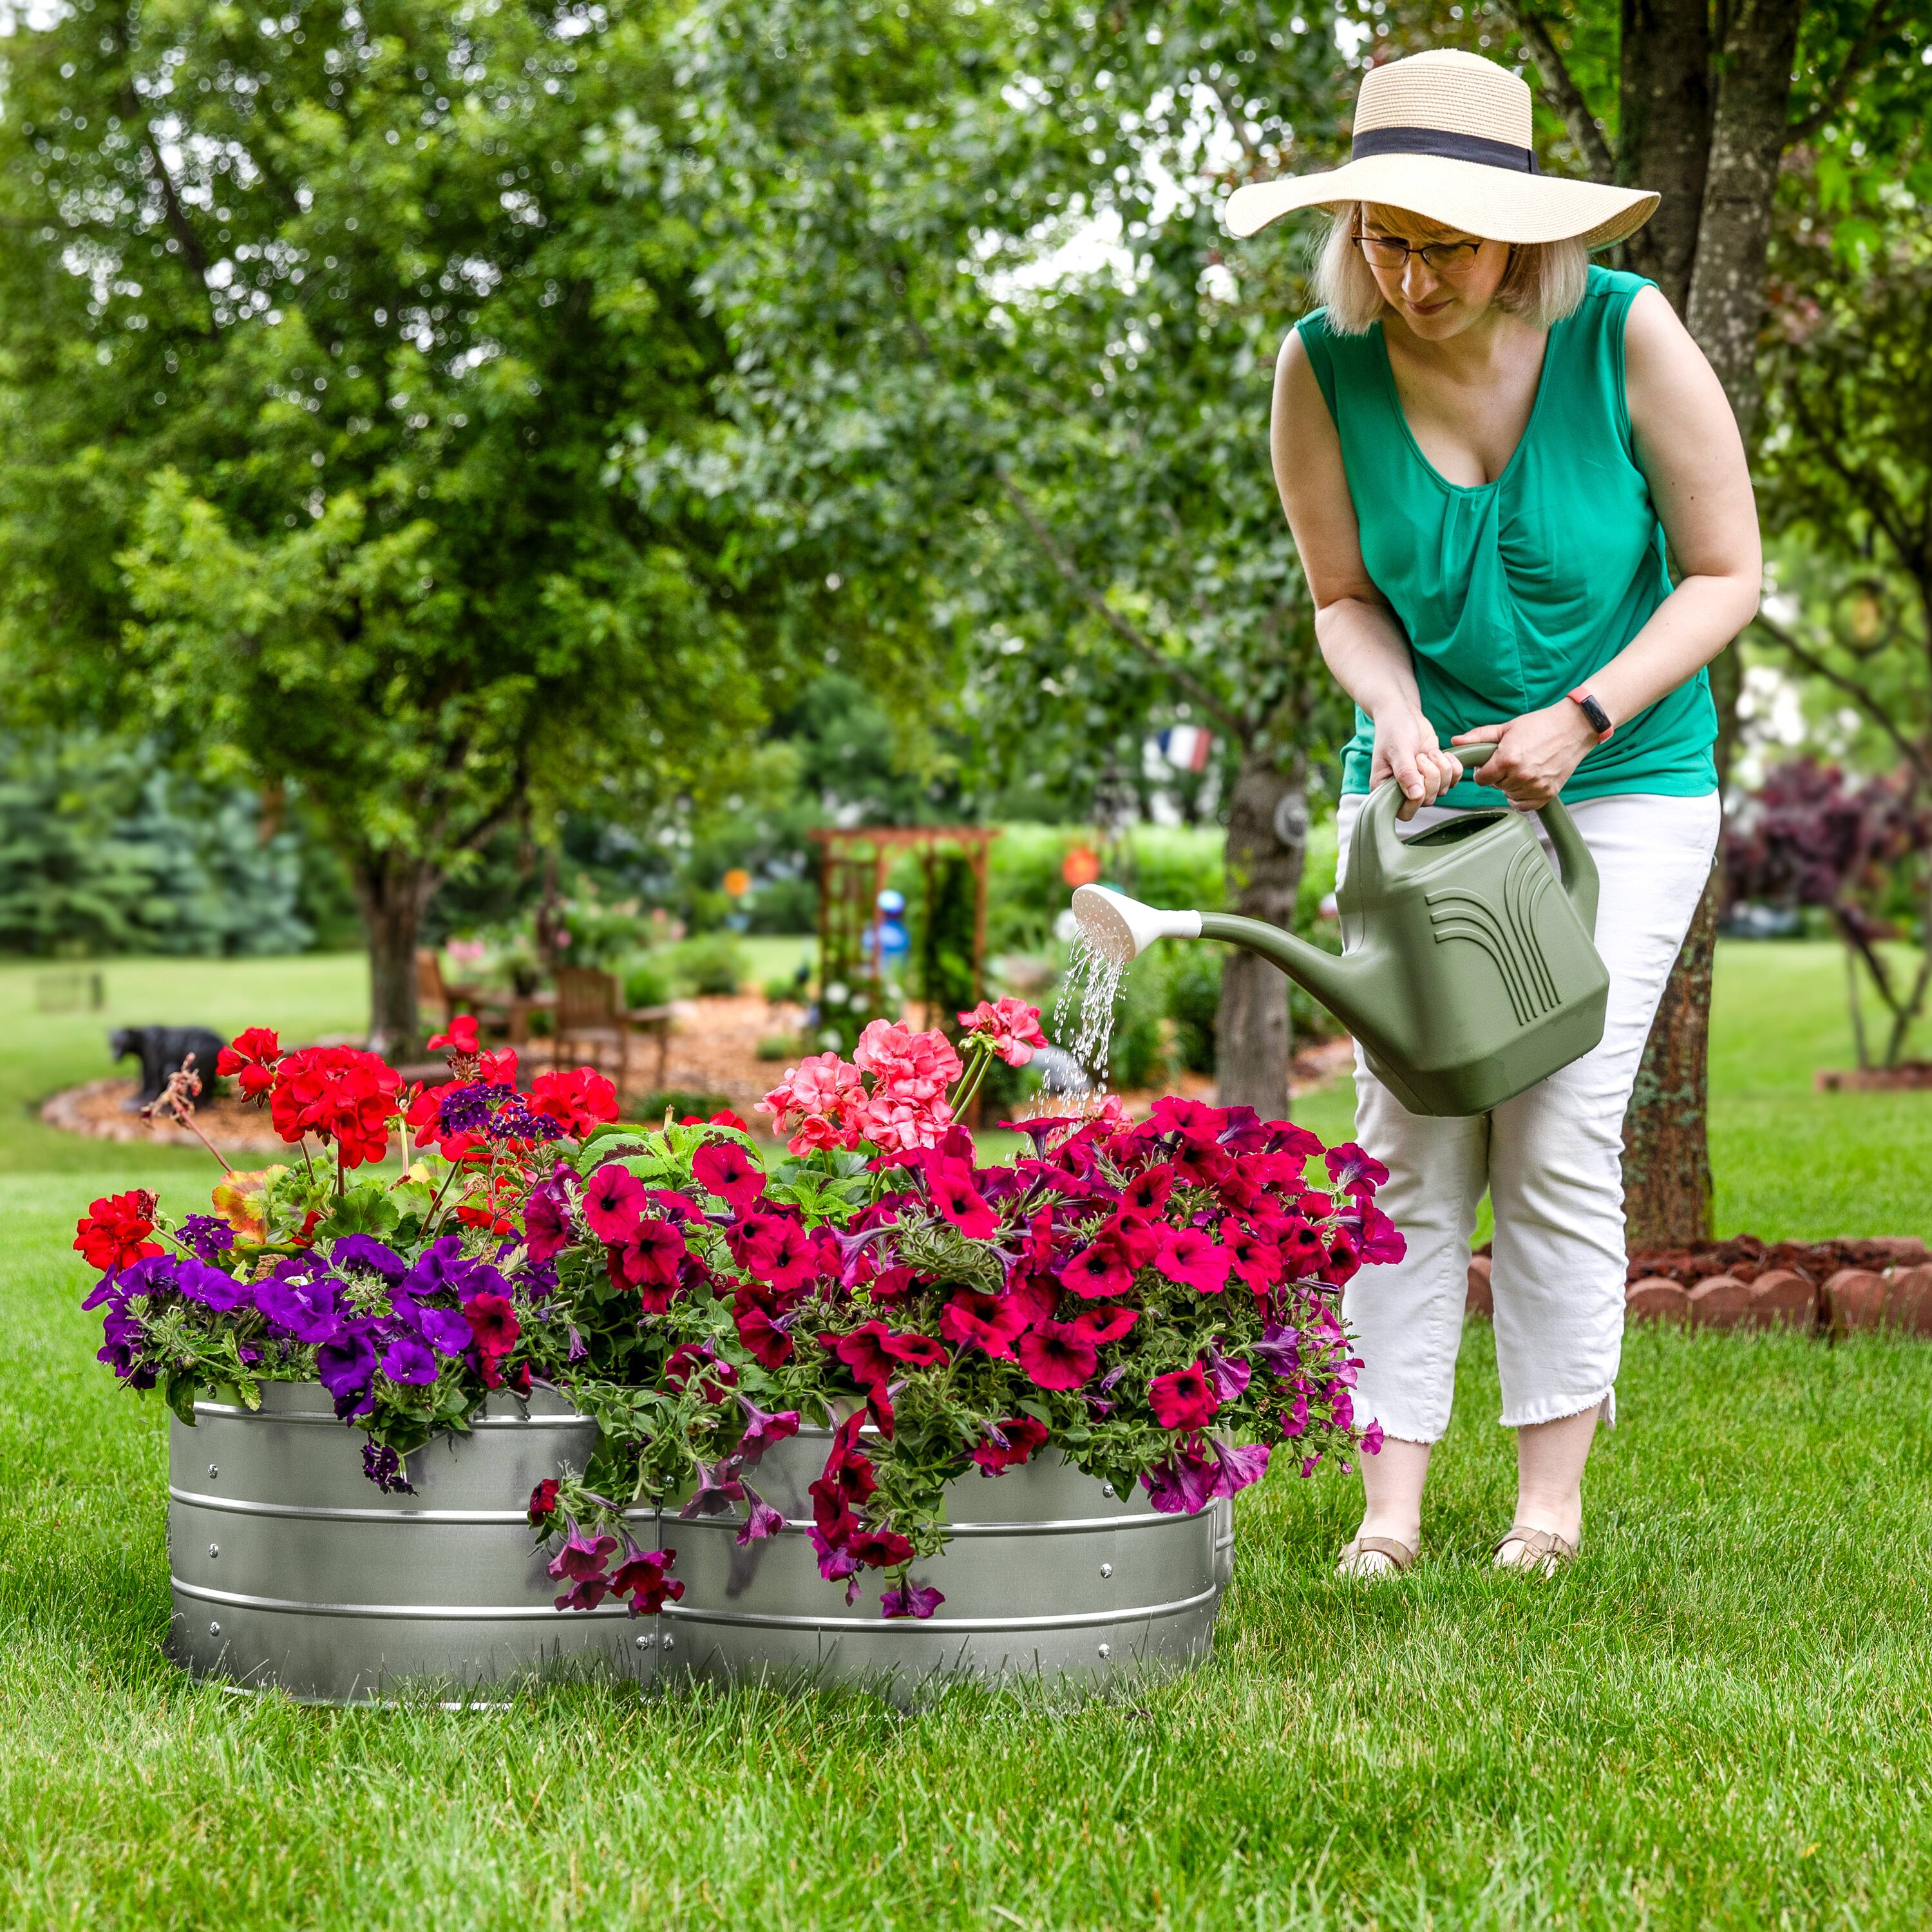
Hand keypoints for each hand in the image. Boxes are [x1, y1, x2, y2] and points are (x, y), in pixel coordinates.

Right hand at [1370, 710, 1464, 821]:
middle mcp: (1403, 790)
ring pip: (1442, 791)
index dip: (1416, 798)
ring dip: (1441, 768)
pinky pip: (1454, 781)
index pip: (1404, 812)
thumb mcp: (1398, 750)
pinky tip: (1441, 754)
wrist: (1403, 714)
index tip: (1416, 774)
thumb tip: (1415, 796)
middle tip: (1420, 757)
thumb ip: (1405, 773)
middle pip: (1427, 801)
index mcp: (1385, 789)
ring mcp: (1421, 783)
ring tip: (1427, 753)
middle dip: (1430, 776)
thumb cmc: (1393, 730)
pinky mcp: (1436, 774)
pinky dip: (1453, 766)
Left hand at [1451, 702, 1599, 809]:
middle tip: (1510, 762)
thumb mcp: (1507, 727)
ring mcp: (1536, 786)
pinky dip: (1523, 798)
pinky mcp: (1548, 793)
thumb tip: (1456, 742)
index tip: (1491, 764)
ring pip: (1509, 796)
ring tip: (1522, 768)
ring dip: (1511, 786)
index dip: (1484, 771)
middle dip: (1499, 776)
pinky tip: (1526, 783)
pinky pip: (1525, 806)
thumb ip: (1479, 737)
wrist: (1573, 727)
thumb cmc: (1541, 725)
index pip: (1481, 779)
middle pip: (1495, 787)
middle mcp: (1521, 775)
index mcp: (1507, 759)